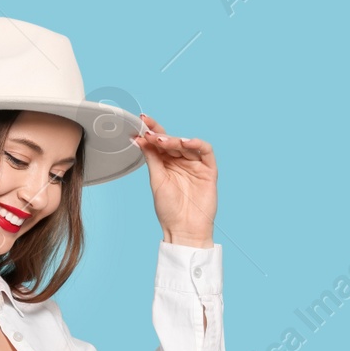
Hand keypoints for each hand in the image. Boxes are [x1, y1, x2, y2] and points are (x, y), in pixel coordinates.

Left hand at [131, 113, 216, 246]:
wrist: (184, 229)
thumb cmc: (169, 209)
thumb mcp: (157, 180)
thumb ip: (152, 159)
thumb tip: (141, 139)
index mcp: (166, 164)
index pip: (159, 143)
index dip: (151, 131)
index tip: (141, 121)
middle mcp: (180, 162)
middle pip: (172, 141)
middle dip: (159, 135)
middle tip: (148, 132)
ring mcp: (195, 165)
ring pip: (187, 145)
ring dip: (174, 139)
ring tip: (162, 140)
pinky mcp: (209, 170)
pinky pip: (205, 152)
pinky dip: (197, 144)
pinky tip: (185, 142)